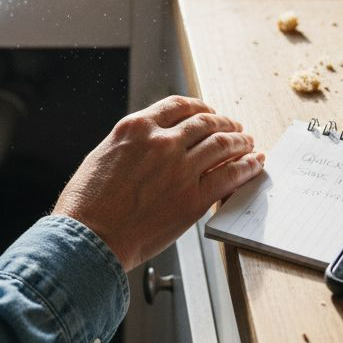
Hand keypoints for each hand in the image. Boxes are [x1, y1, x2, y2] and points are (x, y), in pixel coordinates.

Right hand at [52, 95, 264, 272]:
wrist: (90, 236)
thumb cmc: (87, 204)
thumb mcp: (103, 155)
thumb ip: (131, 144)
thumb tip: (149, 146)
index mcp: (136, 128)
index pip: (178, 106)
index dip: (199, 108)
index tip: (208, 112)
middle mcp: (161, 141)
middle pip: (204, 122)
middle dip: (224, 122)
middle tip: (234, 126)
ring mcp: (180, 168)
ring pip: (222, 144)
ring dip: (240, 140)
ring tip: (248, 142)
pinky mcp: (194, 197)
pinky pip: (230, 175)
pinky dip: (247, 166)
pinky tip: (255, 163)